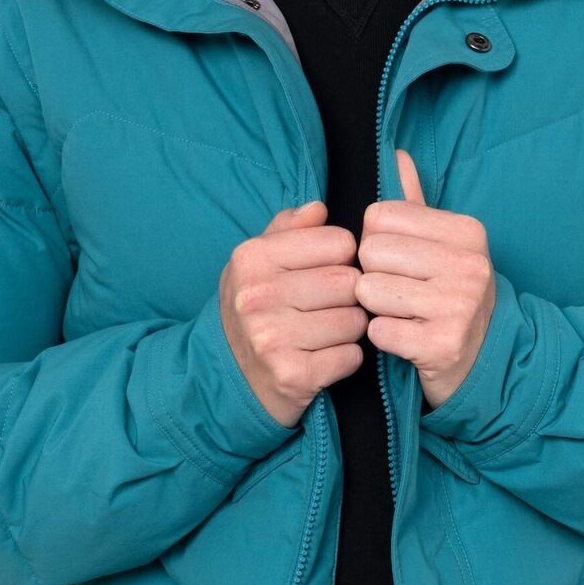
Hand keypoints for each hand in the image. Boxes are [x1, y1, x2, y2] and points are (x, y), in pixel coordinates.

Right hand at [218, 200, 368, 426]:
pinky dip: (346, 359)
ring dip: (350, 329)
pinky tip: (323, 357)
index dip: (343, 258)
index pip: (338, 242)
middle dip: (348, 296)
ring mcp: (273, 338)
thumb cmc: (254, 309)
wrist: (228, 376)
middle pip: (349, 282)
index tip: (326, 272)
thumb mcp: (258, 261)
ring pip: (355, 321)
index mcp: (253, 257)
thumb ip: (288, 228)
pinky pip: (351, 357)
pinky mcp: (292, 375)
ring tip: (325, 332)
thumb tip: (319, 208)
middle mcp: (258, 296)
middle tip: (327, 307)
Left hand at [356, 149, 496, 409]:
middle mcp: (469, 265)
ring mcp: (459, 307)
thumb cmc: (451, 295)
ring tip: (404, 314)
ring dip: (376, 308)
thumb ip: (416, 203)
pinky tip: (407, 338)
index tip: (401, 262)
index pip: (379, 217)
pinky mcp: (443, 345)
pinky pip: (378, 331)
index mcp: (466, 231)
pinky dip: (384, 337)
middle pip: (370, 253)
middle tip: (400, 292)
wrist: (485, 360)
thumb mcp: (442, 245)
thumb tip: (397, 154)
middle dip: (373, 275)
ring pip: (369, 292)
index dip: (376, 242)